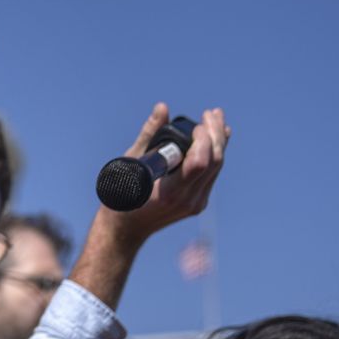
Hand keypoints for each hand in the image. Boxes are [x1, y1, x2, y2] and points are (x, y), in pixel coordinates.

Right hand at [97, 103, 230, 248]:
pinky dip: (214, 155)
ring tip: (215, 118)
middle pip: (214, 162)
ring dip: (219, 141)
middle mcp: (188, 200)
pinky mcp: (197, 203)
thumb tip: (163, 108)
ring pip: (217, 167)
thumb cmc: (120, 196)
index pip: (201, 162)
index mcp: (170, 192)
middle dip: (215, 134)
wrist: (123, 230)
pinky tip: (215, 138)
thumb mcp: (130, 164)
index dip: (204, 138)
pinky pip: (212, 175)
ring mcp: (195, 204)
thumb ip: (149, 135)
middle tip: (211, 112)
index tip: (196, 122)